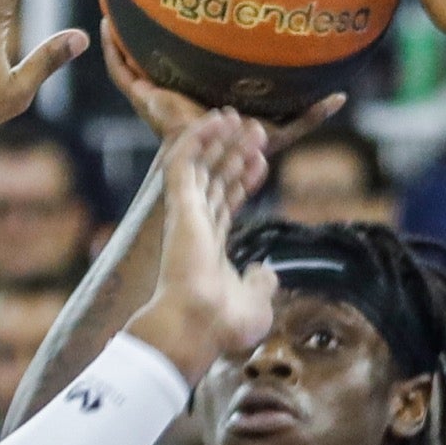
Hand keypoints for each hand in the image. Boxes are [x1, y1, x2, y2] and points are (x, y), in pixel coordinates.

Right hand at [101, 20, 343, 155]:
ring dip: (124, 35)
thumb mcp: (283, 126)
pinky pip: (121, 70)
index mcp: (203, 93)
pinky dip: (111, 49)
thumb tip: (342, 95)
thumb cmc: (246, 152)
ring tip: (116, 1)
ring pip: (133, 60)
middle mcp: (176, 91)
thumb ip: (311, 113)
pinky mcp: (143, 97)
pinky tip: (106, 25)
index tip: (190, 8)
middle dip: (149, 31)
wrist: (214, 165)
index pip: (191, 62)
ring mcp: (156, 93)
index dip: (187, 38)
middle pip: (157, 56)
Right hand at [127, 110, 275, 381]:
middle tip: (254, 130)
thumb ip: (261, 282)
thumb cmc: (223, 325)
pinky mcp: (179, 206)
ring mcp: (185, 216)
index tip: (261, 163)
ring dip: (220, 140)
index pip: (225, 204)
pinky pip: (183, 161)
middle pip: (214, 180)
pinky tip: (217, 120)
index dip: (242, 181)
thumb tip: (266, 271)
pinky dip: (198, 138)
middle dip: (234, 154)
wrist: (197, 326)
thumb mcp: (256, 302)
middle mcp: (195, 229)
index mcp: (209, 249)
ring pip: (200, 166)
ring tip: (240, 117)